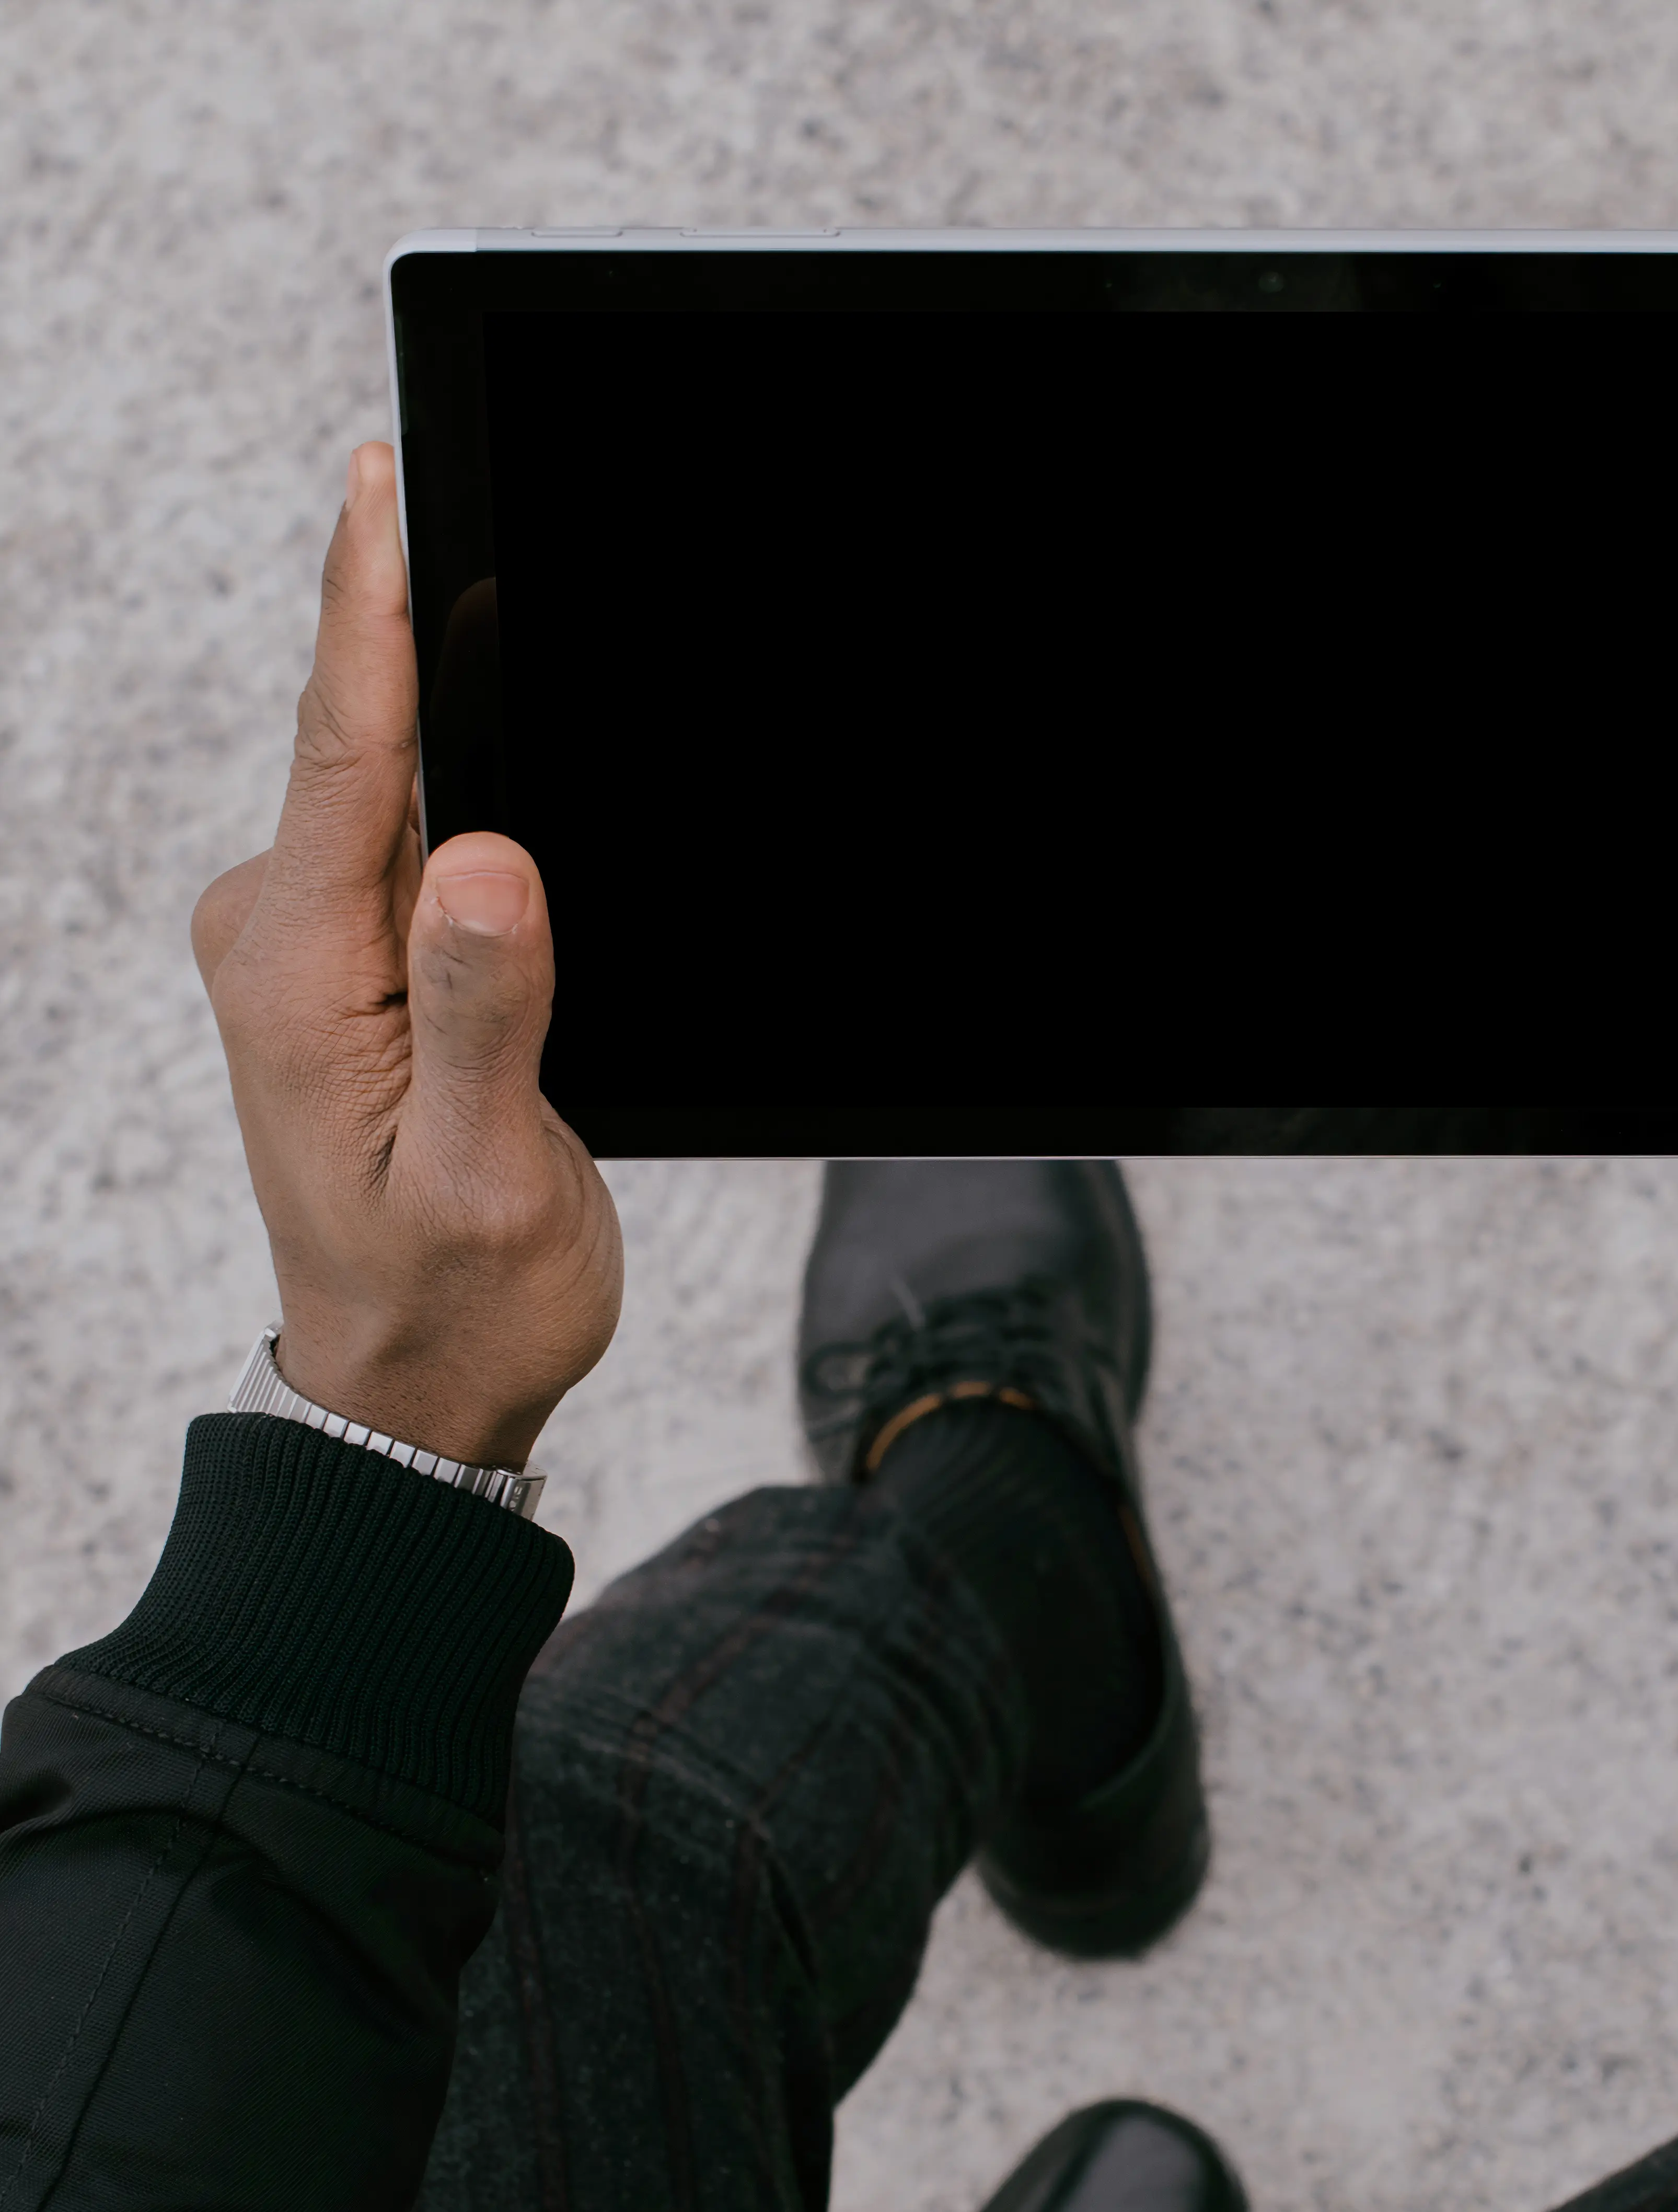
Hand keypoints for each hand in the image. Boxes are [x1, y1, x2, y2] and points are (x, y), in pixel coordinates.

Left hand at [190, 444, 621, 1474]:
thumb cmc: (454, 1301)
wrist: (412, 1390)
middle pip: (368, 747)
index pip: (347, 756)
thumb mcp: (482, 1176)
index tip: (381, 475)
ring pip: (394, 790)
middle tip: (484, 492)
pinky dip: (459, 795)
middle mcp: (281, 940)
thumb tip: (488, 861)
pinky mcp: (351, 967)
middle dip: (427, 630)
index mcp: (300, 978)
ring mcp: (308, 948)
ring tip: (517, 615)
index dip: (371, 609)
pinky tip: (509, 786)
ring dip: (456, 719)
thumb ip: (486, 1015)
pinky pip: (406, 844)